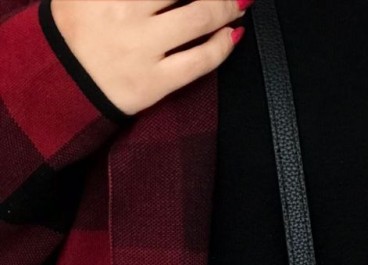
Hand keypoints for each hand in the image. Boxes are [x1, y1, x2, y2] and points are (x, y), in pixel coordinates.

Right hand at [50, 0, 250, 116]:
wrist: (59, 81)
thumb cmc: (76, 28)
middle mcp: (125, 12)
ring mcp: (141, 48)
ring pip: (199, 18)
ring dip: (226, 6)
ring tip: (237, 3)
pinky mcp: (153, 82)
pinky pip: (200, 61)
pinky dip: (222, 45)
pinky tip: (231, 35)